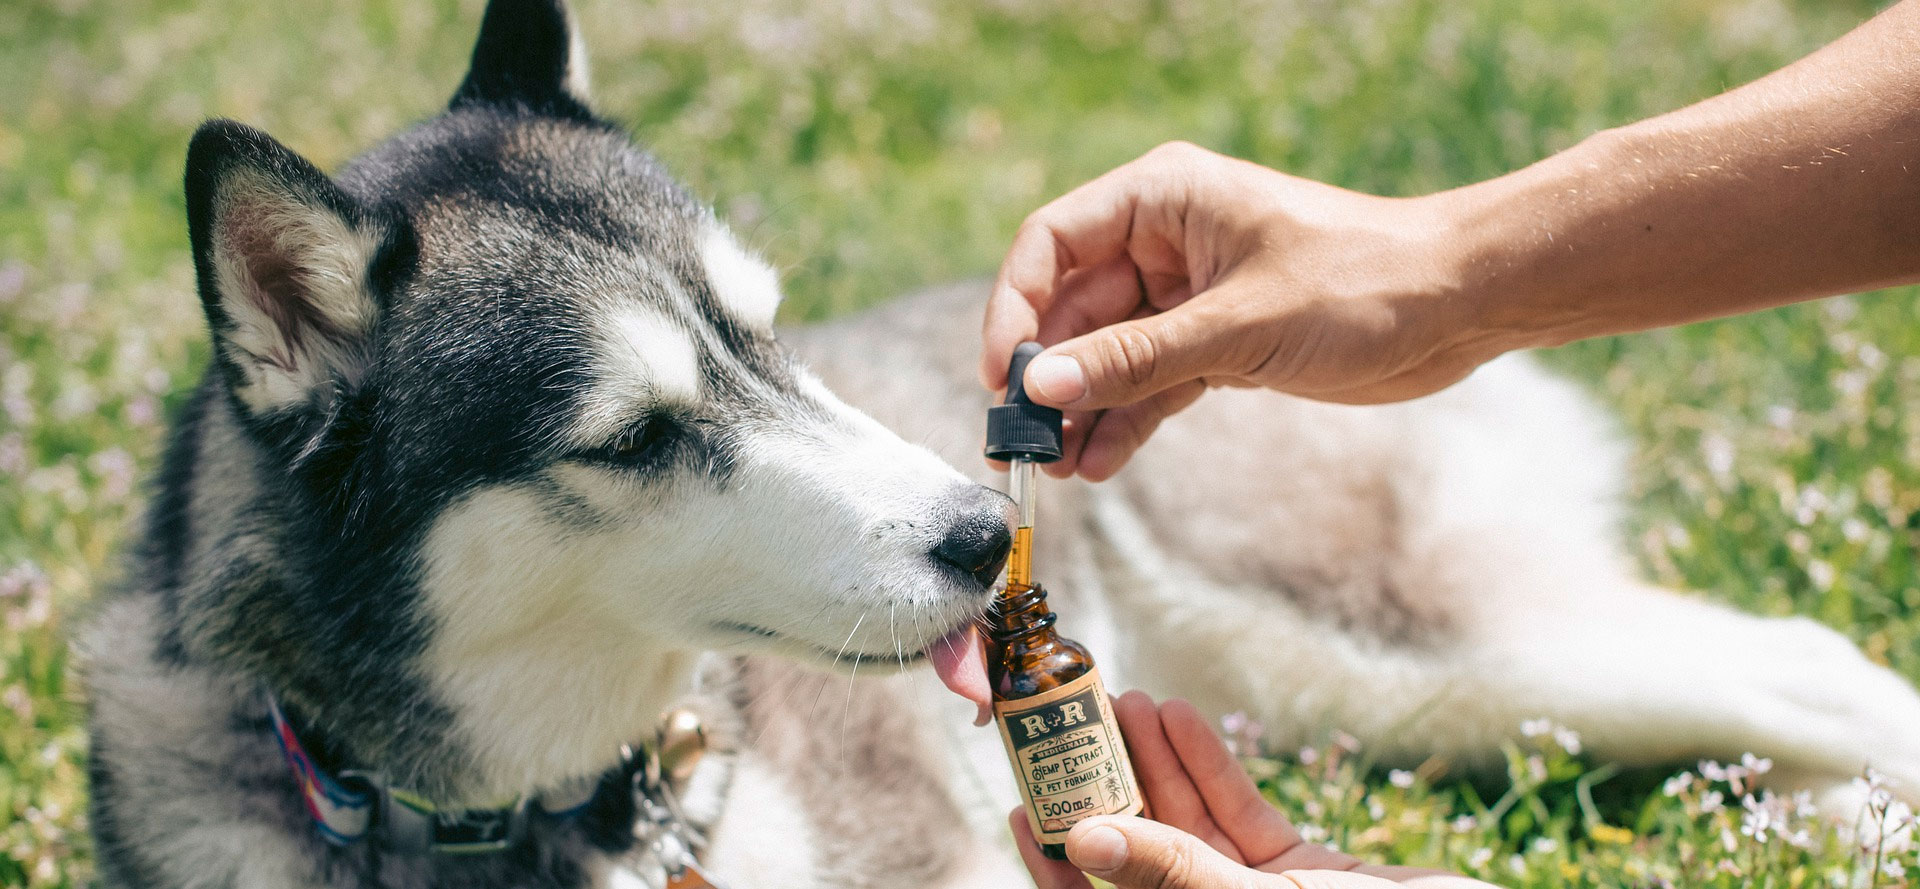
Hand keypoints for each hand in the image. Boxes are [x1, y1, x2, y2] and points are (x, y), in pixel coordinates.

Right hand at [982, 142, 1495, 479]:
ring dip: (1080, 410)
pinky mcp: (1217, 342)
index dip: (1016, 309)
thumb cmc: (1364, 281)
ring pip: (1107, 354)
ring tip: (1055, 469)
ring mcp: (1188, 294)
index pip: (1052, 244)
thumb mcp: (1239, 324)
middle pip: (1071, 307)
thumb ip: (1135, 359)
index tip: (1003, 377)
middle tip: (1018, 445)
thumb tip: (1041, 389)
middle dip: (1045, 377)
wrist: (1459, 306)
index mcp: (1163, 198)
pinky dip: (1125, 421)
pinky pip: (1150, 383)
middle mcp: (1165, 241)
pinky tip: (1101, 464)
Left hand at [1010, 693, 1502, 888]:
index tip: (1021, 807)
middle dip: (1109, 788)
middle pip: (1142, 853)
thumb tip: (1083, 839)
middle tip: (1075, 725)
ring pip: (1189, 826)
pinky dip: (1212, 769)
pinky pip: (1241, 817)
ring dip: (1157, 763)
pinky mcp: (1304, 873)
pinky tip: (1181, 719)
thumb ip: (1174, 872)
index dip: (1055, 865)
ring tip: (1126, 700)